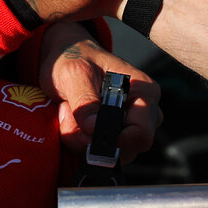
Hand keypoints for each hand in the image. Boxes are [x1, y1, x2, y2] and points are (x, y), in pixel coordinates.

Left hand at [39, 21, 160, 161]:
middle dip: (93, 140)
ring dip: (83, 139)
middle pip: (127, 149)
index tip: (89, 132)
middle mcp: (143, 110)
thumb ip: (84, 102)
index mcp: (143, 91)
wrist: (64, 54)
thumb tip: (94, 129)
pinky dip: (81, 140)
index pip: (142, 134)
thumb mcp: (74, 73)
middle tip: (72, 114)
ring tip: (71, 112)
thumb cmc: (74, 57)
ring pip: (111, 153)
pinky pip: (99, 151)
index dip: (117, 142)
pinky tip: (73, 119)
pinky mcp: (114, 132)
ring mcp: (129, 123)